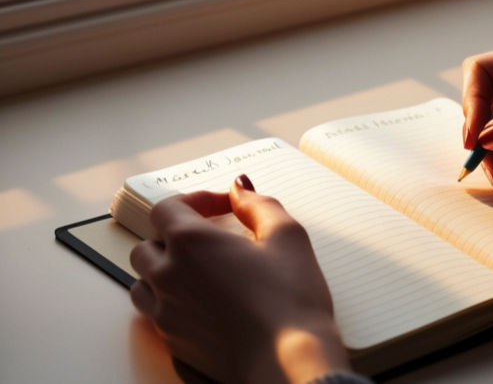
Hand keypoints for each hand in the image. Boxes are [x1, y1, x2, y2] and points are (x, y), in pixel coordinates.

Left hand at [129, 175, 349, 383]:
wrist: (288, 362)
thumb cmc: (291, 300)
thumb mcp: (288, 237)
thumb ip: (259, 204)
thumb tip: (240, 189)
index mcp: (190, 243)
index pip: (167, 207)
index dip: (195, 201)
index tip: (223, 207)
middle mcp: (168, 277)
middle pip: (147, 245)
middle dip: (174, 237)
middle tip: (210, 239)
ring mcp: (166, 314)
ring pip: (144, 283)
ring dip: (164, 272)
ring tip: (199, 273)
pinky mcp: (173, 343)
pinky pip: (156, 316)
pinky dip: (172, 303)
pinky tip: (204, 305)